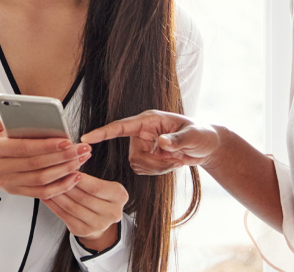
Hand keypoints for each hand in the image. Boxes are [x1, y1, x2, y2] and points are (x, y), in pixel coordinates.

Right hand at [0, 108, 91, 198]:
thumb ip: (7, 114)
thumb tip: (32, 112)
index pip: (22, 148)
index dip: (46, 145)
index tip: (65, 140)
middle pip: (36, 165)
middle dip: (63, 157)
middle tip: (81, 149)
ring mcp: (5, 182)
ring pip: (40, 180)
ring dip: (65, 171)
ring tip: (81, 159)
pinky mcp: (14, 190)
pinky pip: (40, 192)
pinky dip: (59, 187)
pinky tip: (73, 177)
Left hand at [42, 173, 127, 251]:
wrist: (101, 217)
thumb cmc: (100, 195)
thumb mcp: (103, 184)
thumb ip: (90, 179)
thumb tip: (69, 165)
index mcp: (120, 196)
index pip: (96, 187)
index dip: (79, 178)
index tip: (66, 168)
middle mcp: (112, 213)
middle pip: (83, 197)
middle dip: (65, 185)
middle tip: (52, 174)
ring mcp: (99, 225)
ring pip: (72, 207)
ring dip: (57, 194)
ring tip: (47, 184)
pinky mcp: (84, 231)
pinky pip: (65, 216)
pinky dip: (54, 205)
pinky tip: (47, 196)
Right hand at [80, 110, 219, 175]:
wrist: (207, 146)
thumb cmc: (201, 134)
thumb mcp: (193, 136)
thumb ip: (177, 140)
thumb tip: (161, 142)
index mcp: (149, 120)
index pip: (121, 126)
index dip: (103, 132)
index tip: (86, 138)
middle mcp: (143, 132)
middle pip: (133, 155)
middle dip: (154, 164)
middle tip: (174, 160)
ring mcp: (144, 145)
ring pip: (137, 165)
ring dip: (157, 169)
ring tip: (175, 160)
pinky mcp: (147, 156)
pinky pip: (144, 171)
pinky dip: (159, 172)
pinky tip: (171, 163)